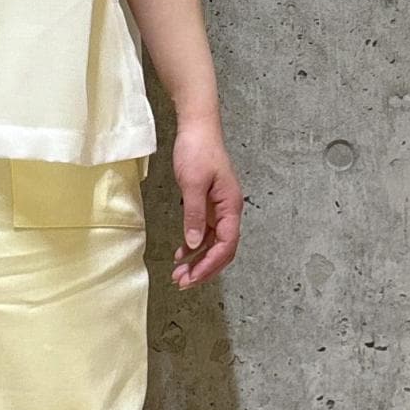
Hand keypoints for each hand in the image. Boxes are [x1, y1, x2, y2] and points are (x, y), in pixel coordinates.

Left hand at [170, 117, 243, 288]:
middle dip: (204, 268)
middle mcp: (229, 211)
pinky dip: (194, 246)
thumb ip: (194, 215)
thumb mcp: (193, 183)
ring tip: (179, 274)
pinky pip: (205, 232)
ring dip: (198, 260)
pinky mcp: (209, 205)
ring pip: (213, 244)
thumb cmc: (198, 150)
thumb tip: (195, 244)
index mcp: (231, 206)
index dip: (210, 264)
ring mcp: (219, 209)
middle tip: (183, 282)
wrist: (197, 128)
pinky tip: (181, 254)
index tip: (193, 277)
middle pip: (222, 249)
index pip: (226, 244)